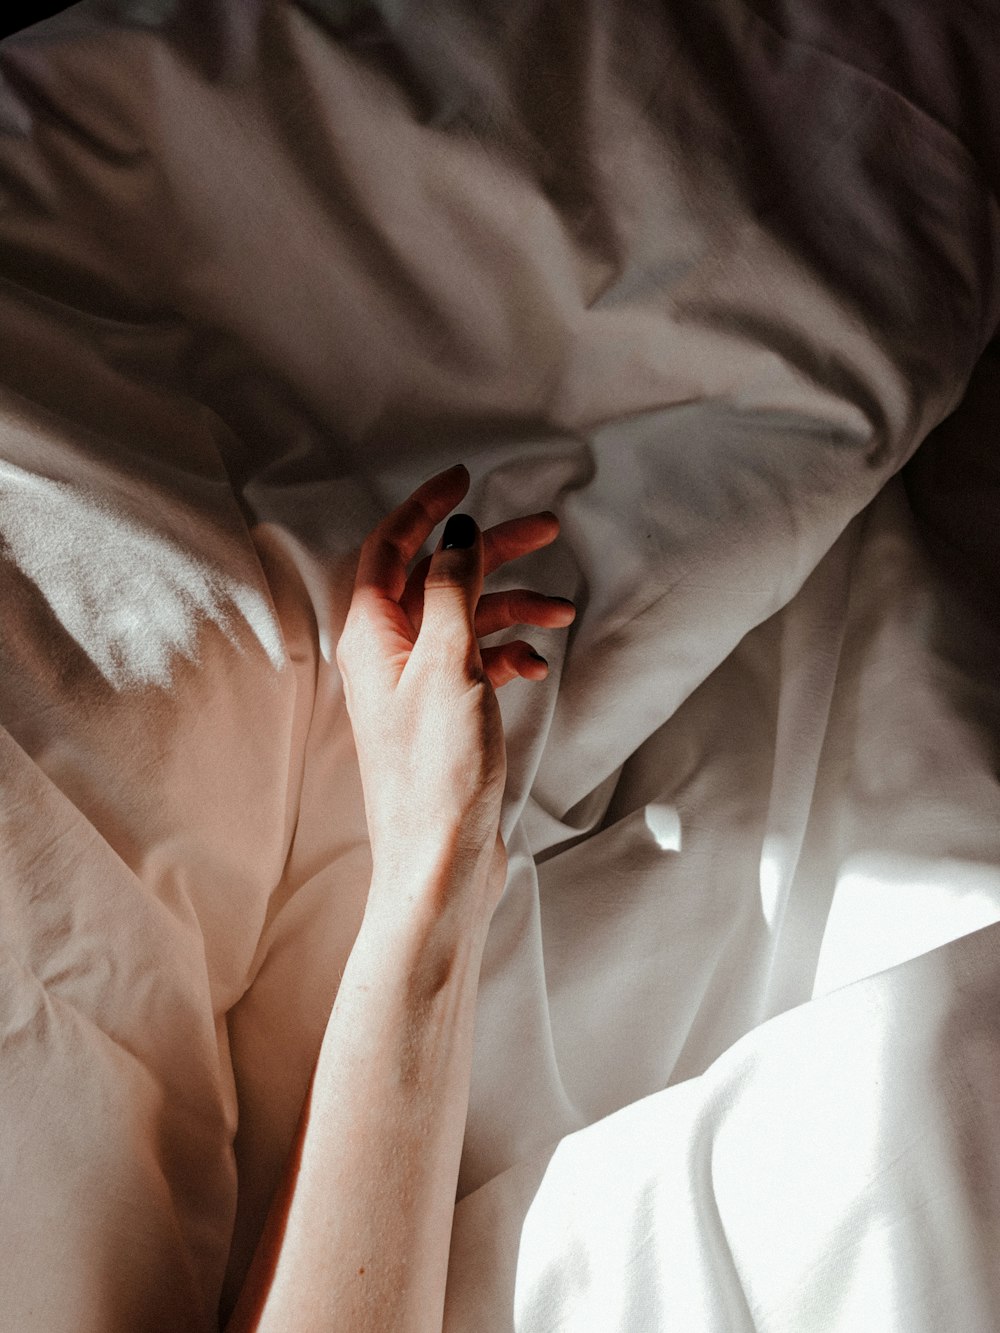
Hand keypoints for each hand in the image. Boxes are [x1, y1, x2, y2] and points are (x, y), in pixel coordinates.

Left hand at [336, 463, 574, 921]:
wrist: (440, 862)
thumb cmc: (437, 772)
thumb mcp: (449, 665)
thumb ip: (452, 591)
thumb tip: (456, 532)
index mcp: (372, 636)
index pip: (391, 547)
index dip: (425, 508)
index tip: (466, 477)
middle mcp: (387, 657)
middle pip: (437, 579)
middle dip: (490, 552)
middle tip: (546, 529)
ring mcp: (415, 688)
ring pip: (464, 621)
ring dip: (511, 606)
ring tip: (562, 610)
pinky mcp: (443, 717)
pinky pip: (476, 663)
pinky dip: (507, 653)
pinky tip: (536, 663)